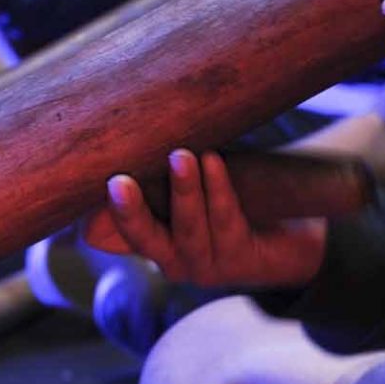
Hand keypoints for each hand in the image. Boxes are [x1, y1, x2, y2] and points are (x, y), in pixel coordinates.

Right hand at [82, 149, 326, 288]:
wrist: (299, 230)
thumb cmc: (237, 195)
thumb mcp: (195, 179)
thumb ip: (164, 161)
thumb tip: (127, 118)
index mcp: (153, 240)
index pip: (111, 232)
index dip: (98, 211)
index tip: (85, 180)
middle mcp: (172, 259)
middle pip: (143, 237)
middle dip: (129, 212)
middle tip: (118, 181)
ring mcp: (206, 265)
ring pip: (189, 228)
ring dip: (184, 190)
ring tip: (180, 156)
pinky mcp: (240, 261)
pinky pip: (226, 221)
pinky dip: (218, 190)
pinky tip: (214, 162)